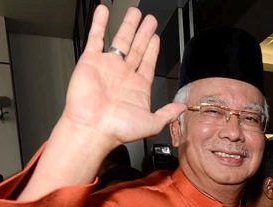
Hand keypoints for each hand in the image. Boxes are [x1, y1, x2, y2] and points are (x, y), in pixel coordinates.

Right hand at [59, 6, 185, 147]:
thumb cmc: (117, 129)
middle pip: (137, 47)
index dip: (153, 49)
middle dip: (144, 33)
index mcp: (138, 87)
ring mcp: (107, 66)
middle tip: (150, 20)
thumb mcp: (152, 123)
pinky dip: (99, 23)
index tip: (156, 36)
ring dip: (127, 25)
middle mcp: (123, 75)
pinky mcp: (91, 60)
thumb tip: (182, 109)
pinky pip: (96, 37)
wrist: (92, 128)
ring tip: (134, 12)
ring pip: (120, 40)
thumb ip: (168, 113)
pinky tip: (104, 11)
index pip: (148, 62)